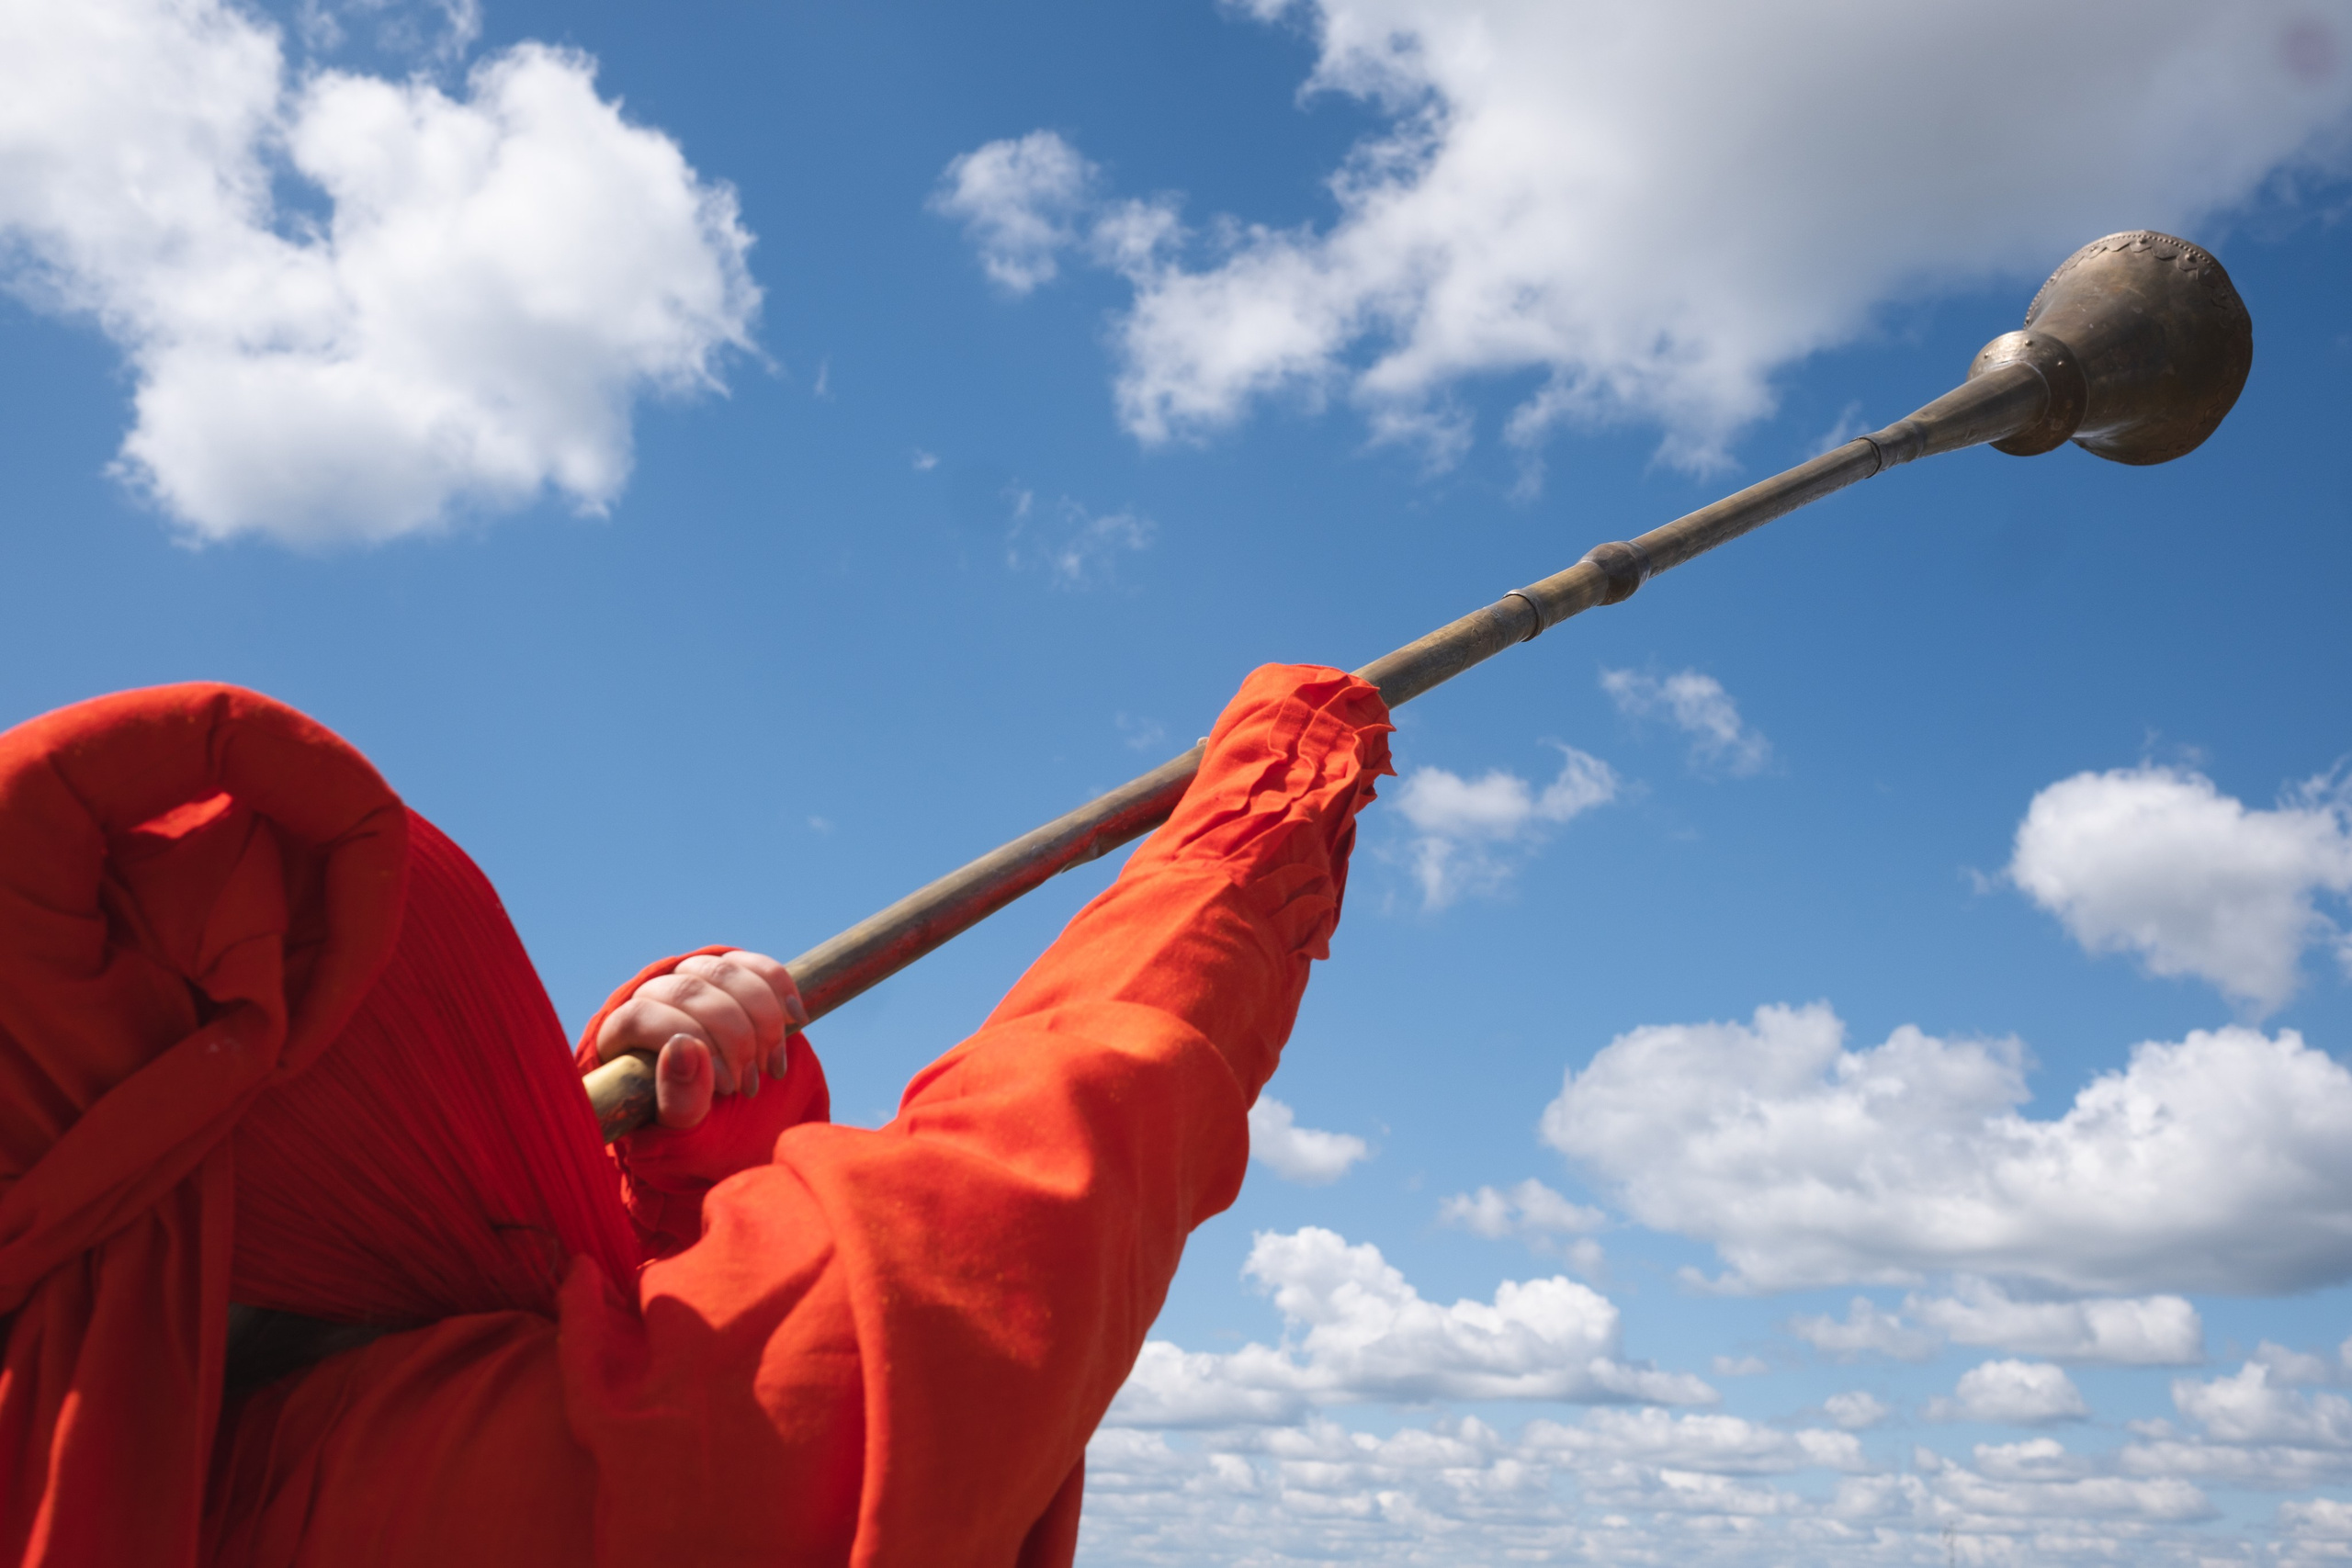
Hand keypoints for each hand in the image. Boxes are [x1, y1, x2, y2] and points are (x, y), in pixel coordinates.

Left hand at [594, 951, 806, 1130]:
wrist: (734, 1130)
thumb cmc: (694, 1137)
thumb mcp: (683, 1135)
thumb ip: (678, 1100)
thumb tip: (683, 1048)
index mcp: (619, 1035)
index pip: (640, 1014)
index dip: (687, 1041)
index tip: (727, 1086)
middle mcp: (651, 997)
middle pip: (686, 990)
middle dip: (732, 1037)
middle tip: (751, 1085)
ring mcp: (693, 980)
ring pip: (723, 972)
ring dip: (761, 1019)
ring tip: (772, 1067)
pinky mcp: (732, 975)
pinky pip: (755, 965)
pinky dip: (780, 988)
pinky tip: (795, 1019)